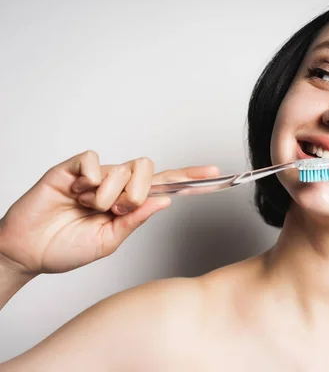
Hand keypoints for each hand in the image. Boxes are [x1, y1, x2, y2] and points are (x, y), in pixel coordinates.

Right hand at [0, 150, 219, 275]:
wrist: (28, 253)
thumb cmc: (67, 248)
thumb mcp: (109, 241)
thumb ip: (136, 220)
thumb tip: (165, 202)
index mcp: (129, 202)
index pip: (165, 185)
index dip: (189, 178)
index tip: (215, 173)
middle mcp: (116, 184)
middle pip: (149, 169)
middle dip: (140, 192)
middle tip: (117, 210)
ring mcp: (96, 175)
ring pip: (123, 168)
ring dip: (110, 195)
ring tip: (90, 207)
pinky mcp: (71, 169)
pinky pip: (94, 159)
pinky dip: (91, 178)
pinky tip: (79, 191)